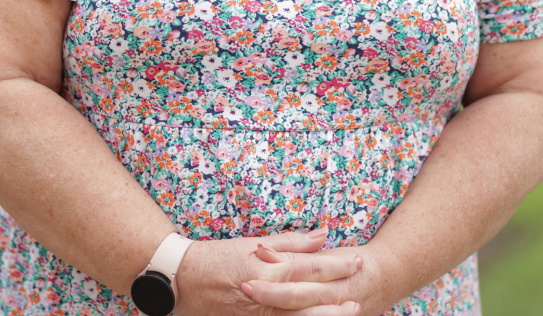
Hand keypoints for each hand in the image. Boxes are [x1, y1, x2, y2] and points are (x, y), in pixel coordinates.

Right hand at [176, 229, 360, 315]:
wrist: (181, 281)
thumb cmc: (217, 257)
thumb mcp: (252, 243)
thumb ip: (288, 242)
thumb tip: (320, 235)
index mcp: (266, 268)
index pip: (309, 266)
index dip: (336, 264)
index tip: (357, 260)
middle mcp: (266, 294)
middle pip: (310, 294)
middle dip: (337, 292)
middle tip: (361, 289)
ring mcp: (258, 315)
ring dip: (326, 315)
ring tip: (350, 312)